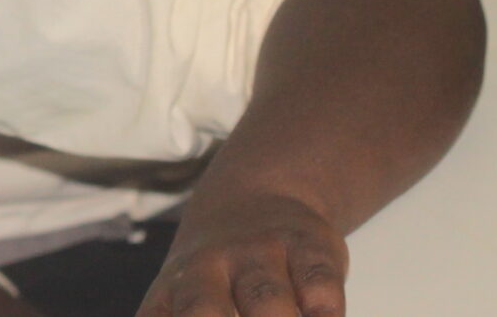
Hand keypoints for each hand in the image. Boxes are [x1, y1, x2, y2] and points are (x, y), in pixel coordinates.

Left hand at [138, 191, 347, 316]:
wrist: (257, 193)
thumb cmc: (216, 276)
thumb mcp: (183, 304)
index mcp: (172, 293)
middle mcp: (208, 268)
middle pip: (203, 312)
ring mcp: (257, 252)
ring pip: (266, 299)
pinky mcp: (306, 242)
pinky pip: (317, 279)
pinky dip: (324, 310)